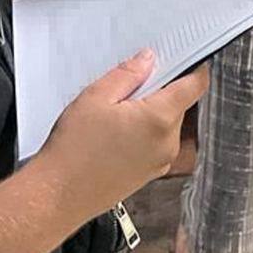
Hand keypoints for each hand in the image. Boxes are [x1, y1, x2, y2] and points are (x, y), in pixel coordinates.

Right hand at [40, 51, 207, 215]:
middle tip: (130, 83)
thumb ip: (128, 74)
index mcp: (160, 119)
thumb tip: (149, 59)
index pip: (195, 86)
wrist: (58, 197)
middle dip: (161, 88)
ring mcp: (160, 162)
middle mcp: (167, 143)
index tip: (181, 55)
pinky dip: (144, 129)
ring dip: (151, 110)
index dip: (194, 66)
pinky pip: (157, 141)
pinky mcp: (150, 174)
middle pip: (180, 103)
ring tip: (117, 110)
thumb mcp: (96, 97)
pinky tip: (116, 130)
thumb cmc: (74, 149)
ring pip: (167, 122)